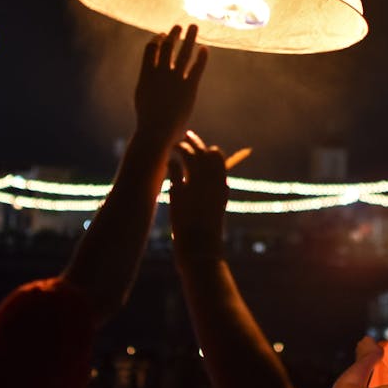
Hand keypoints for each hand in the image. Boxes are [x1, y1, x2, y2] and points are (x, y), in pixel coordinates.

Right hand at [135, 24, 208, 140]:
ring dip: (189, 37)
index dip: (157, 39)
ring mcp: (175, 78)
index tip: (163, 34)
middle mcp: (160, 72)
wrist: (156, 131)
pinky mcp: (189, 87)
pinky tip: (205, 49)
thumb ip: (148, 84)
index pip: (151, 48)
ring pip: (183, 51)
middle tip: (180, 26)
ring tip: (193, 27)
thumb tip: (151, 81)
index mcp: (146, 73)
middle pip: (168, 46)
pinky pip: (197, 67)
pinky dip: (201, 57)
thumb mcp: (143, 98)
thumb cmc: (148, 120)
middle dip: (174, 34)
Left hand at [168, 130, 228, 262]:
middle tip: (186, 136)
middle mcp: (212, 182)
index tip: (202, 149)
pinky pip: (174, 167)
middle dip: (195, 142)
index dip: (209, 151)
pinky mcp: (180, 191)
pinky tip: (165, 161)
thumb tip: (212, 191)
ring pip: (189, 155)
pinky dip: (170, 161)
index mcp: (222, 186)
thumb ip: (213, 198)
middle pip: (203, 152)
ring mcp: (196, 185)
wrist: (201, 250)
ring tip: (173, 145)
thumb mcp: (215, 213)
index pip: (218, 157)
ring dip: (181, 146)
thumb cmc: (208, 236)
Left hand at [354, 335, 383, 362]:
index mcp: (367, 337)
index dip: (374, 343)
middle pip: (365, 343)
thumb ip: (379, 346)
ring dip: (365, 351)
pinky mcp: (355, 355)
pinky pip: (360, 354)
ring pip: (362, 349)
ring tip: (371, 357)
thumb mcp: (381, 349)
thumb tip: (379, 347)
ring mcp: (357, 348)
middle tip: (374, 351)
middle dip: (369, 346)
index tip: (377, 346)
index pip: (371, 338)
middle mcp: (361, 341)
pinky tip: (367, 360)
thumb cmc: (375, 354)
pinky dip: (363, 356)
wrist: (367, 362)